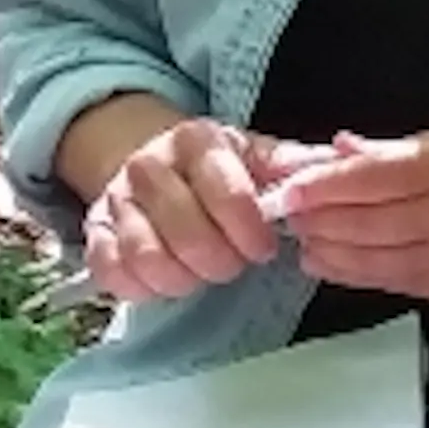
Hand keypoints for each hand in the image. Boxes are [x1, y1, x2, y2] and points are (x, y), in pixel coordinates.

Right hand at [84, 119, 333, 302]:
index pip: (228, 193)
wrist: (148, 160)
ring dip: (185, 278)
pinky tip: (169, 278)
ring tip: (203, 272)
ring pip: (149, 257)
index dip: (251, 230)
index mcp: (196, 140)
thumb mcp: (252, 155)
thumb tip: (334, 169)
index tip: (265, 247)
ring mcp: (116, 200)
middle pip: (188, 233)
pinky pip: (113, 273)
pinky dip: (145, 287)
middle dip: (222, 261)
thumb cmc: (212, 167)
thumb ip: (290, 165)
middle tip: (236, 263)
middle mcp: (150, 165)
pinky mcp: (94, 233)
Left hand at [265, 123, 428, 302]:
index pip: (366, 179)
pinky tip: (333, 263)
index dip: (319, 186)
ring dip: (327, 251)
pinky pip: (390, 283)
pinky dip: (355, 273)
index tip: (284, 187)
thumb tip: (340, 149)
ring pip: (368, 261)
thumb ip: (397, 148)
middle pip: (360, 223)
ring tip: (302, 241)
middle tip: (283, 213)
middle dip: (314, 220)